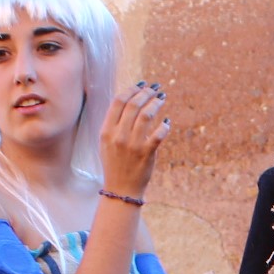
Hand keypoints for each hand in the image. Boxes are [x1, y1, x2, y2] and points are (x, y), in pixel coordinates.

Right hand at [99, 82, 169, 197]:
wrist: (121, 188)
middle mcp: (118, 135)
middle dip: (146, 93)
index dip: (131, 89)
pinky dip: (164, 126)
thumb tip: (130, 101)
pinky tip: (167, 122)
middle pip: (133, 105)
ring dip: (156, 103)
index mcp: (106, 131)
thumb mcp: (106, 142)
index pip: (118, 102)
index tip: (141, 85)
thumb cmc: (115, 163)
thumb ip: (115, 124)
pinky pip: (159, 134)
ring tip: (162, 98)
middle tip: (155, 89)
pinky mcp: (147, 153)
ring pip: (146, 115)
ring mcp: (133, 144)